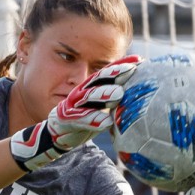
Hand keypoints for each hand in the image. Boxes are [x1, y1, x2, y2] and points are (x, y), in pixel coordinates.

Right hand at [9, 55, 139, 172]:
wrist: (56, 135)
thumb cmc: (82, 119)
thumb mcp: (99, 107)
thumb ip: (113, 98)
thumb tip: (137, 91)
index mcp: (90, 88)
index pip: (106, 74)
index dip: (121, 65)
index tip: (138, 60)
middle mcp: (81, 93)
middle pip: (98, 80)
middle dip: (114, 74)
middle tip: (130, 70)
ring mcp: (71, 106)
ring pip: (88, 97)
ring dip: (103, 94)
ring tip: (118, 94)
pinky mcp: (65, 120)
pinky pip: (79, 119)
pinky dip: (92, 119)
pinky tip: (105, 121)